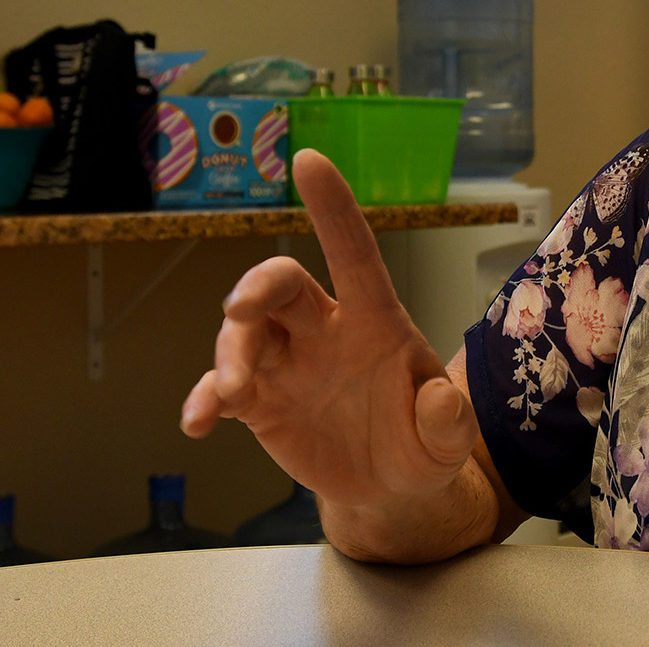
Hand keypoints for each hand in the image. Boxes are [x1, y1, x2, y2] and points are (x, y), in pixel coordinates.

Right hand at [180, 150, 477, 508]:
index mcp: (375, 321)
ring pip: (244, 332)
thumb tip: (438, 401)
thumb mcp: (448, 441)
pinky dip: (203, 400)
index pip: (354, 253)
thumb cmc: (423, 446)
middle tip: (241, 309)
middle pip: (283, 285)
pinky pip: (220, 389)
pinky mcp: (260, 400)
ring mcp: (288, 363)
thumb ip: (448, 422)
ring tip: (232, 393)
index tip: (309, 160)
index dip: (333, 208)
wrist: (389, 491)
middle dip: (257, 286)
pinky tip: (196, 424)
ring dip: (231, 353)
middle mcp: (325, 330)